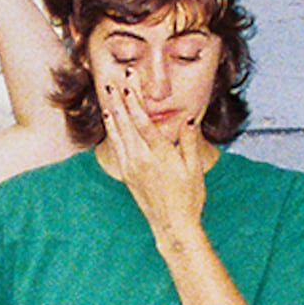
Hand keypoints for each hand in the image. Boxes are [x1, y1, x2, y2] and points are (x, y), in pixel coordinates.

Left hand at [94, 74, 208, 229]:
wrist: (172, 226)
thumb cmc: (189, 198)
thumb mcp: (194, 169)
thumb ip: (188, 142)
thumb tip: (189, 118)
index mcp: (159, 155)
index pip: (144, 121)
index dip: (135, 99)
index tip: (131, 81)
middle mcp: (141, 159)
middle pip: (127, 122)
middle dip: (121, 98)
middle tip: (115, 78)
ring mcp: (132, 166)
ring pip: (118, 132)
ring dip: (113, 109)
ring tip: (108, 90)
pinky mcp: (127, 173)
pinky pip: (116, 145)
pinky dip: (112, 128)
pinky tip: (109, 117)